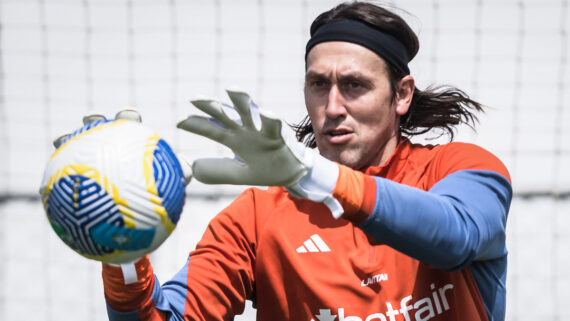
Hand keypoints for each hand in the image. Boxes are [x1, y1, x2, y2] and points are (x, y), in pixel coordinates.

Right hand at [53, 109, 192, 185]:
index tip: (128, 116)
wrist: (134, 220)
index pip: (130, 123)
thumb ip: (176, 176)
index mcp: (131, 145)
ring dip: (68, 141)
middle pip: (99, 128)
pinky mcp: (78, 178)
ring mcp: (92, 161)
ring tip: (60, 140)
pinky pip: (64, 176)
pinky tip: (44, 183)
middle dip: (95, 120)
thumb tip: (188, 169)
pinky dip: (55, 177)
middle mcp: (110, 149)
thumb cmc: (153, 199)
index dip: (127, 116)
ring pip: (76, 147)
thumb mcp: (168, 189)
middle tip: (93, 120)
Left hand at [177, 89, 343, 217]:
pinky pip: (274, 125)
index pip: (212, 128)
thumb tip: (194, 170)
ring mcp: (261, 131)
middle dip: (211, 106)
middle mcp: (245, 130)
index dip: (196, 125)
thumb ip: (217, 171)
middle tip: (196, 98)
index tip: (180, 122)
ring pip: (250, 112)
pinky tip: (266, 112)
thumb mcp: (238, 173)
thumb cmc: (265, 167)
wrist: (291, 174)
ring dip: (241, 100)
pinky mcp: (278, 136)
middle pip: (226, 114)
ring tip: (231, 89)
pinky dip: (270, 118)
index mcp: (235, 138)